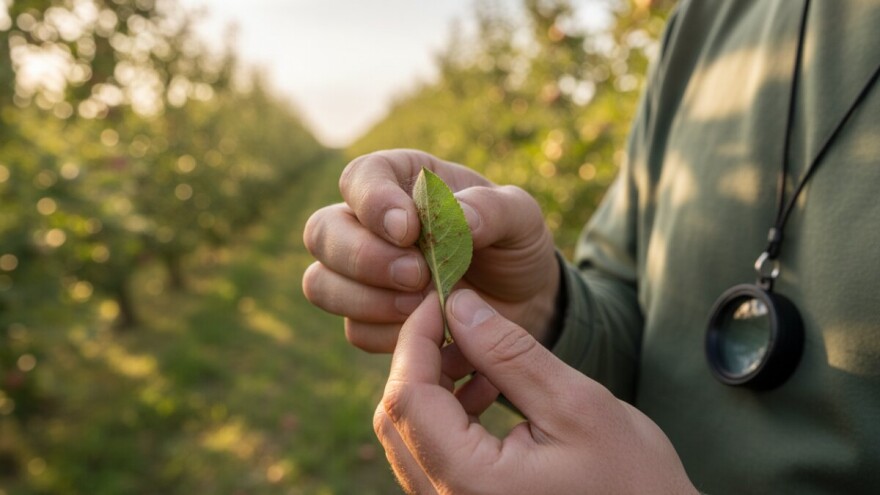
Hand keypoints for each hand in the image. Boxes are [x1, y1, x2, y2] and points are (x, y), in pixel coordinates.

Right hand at [302, 149, 559, 352]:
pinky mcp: (368, 319)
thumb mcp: (520, 217)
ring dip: (368, 299)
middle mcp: (368, 224)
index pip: (359, 178)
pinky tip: (430, 330)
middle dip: (363, 258)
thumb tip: (459, 217)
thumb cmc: (514, 244)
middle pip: (322, 232)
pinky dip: (389, 335)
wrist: (523, 301)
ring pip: (321, 283)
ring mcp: (360, 275)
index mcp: (400, 180)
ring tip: (425, 304)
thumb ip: (493, 209)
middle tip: (417, 275)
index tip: (408, 230)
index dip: (372, 203)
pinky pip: (354, 330)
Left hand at [374, 289, 696, 494]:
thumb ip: (510, 353)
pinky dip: (446, 414)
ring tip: (482, 357)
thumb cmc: (633, 481)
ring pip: (409, 435)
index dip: (414, 338)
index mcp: (471, 484)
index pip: (407, 398)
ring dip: (433, 386)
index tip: (440, 297)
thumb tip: (459, 304)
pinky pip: (430, 455)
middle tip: (459, 320)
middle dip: (418, 359)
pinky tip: (486, 392)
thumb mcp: (576, 405)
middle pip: (396, 419)